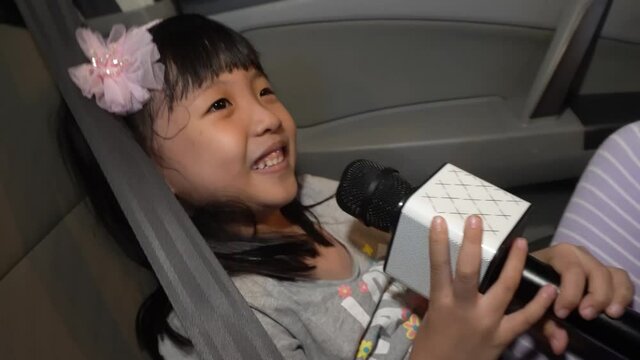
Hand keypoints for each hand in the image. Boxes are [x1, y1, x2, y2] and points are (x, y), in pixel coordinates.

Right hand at [410, 215, 556, 359]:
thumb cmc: (431, 348)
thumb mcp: (429, 318)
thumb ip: (439, 297)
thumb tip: (440, 277)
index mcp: (441, 304)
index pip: (437, 267)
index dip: (437, 243)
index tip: (440, 220)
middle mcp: (464, 310)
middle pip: (469, 271)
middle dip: (472, 243)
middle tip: (477, 220)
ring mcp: (486, 322)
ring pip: (505, 287)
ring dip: (515, 263)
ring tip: (522, 242)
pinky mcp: (502, 337)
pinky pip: (525, 319)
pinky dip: (540, 304)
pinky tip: (549, 288)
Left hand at [532, 243, 634, 353]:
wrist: (534, 276)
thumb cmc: (532, 286)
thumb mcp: (533, 303)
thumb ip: (546, 323)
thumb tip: (559, 345)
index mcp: (557, 255)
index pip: (571, 269)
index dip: (570, 293)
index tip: (562, 312)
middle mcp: (578, 254)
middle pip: (597, 271)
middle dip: (595, 296)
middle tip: (586, 315)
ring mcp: (593, 262)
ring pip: (612, 274)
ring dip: (614, 296)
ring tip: (609, 314)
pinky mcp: (606, 272)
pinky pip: (621, 278)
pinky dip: (623, 293)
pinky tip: (616, 310)